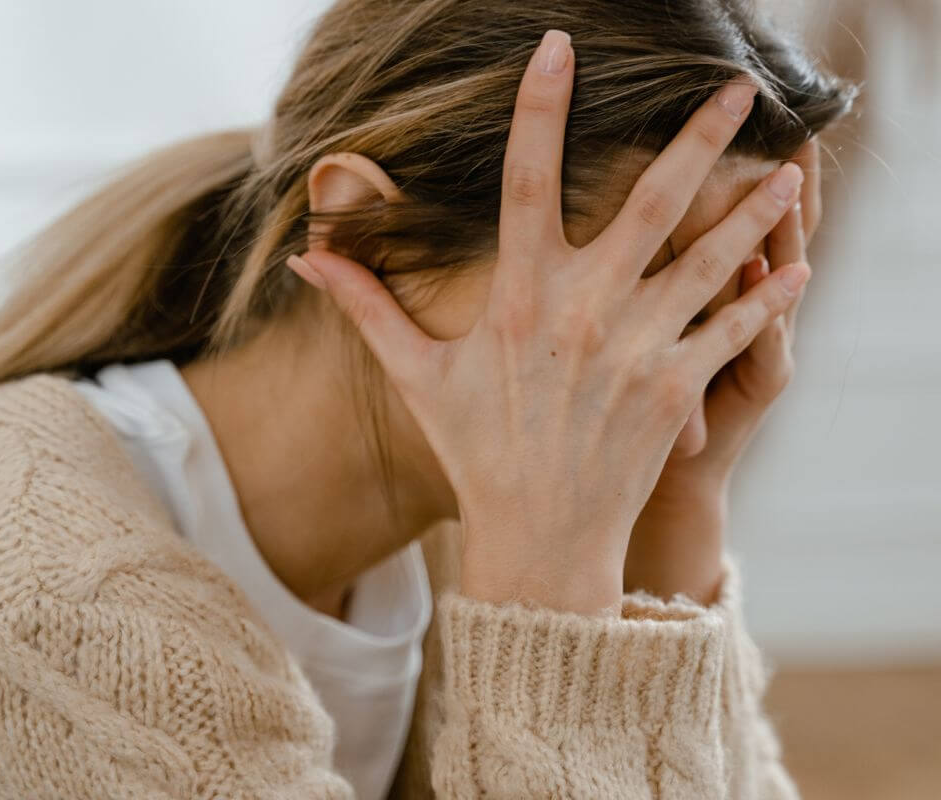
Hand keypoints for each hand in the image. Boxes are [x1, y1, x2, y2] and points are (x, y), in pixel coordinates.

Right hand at [287, 31, 808, 615]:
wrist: (537, 537)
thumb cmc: (476, 451)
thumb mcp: (416, 375)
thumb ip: (366, 306)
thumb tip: (305, 257)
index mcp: (519, 296)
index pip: (527, 179)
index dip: (541, 107)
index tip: (560, 48)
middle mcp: (585, 311)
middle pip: (652, 200)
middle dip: (698, 137)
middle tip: (736, 83)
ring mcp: (638, 350)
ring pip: (712, 258)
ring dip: (754, 209)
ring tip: (792, 168)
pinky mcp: (676, 390)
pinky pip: (734, 331)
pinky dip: (770, 299)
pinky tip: (799, 267)